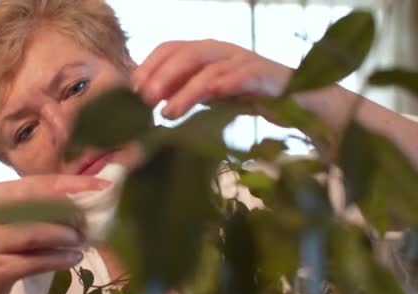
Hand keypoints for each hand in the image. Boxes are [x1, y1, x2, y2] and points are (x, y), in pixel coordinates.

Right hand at [0, 175, 110, 293]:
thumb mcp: (9, 221)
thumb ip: (38, 209)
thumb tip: (84, 201)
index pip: (40, 183)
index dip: (74, 184)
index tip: (103, 186)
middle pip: (39, 204)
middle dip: (71, 212)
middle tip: (91, 221)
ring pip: (36, 232)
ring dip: (66, 237)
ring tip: (83, 241)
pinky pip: (35, 261)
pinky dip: (58, 259)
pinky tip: (74, 259)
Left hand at [131, 39, 293, 119]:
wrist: (292, 99)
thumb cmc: (242, 94)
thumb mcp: (205, 92)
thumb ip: (179, 91)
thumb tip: (146, 101)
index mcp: (204, 51)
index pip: (170, 48)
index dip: (149, 65)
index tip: (133, 88)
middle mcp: (221, 50)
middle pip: (187, 55)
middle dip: (163, 76)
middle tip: (146, 100)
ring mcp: (243, 60)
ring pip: (211, 69)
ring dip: (187, 91)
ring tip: (168, 114)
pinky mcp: (264, 75)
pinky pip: (245, 75)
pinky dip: (228, 83)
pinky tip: (214, 95)